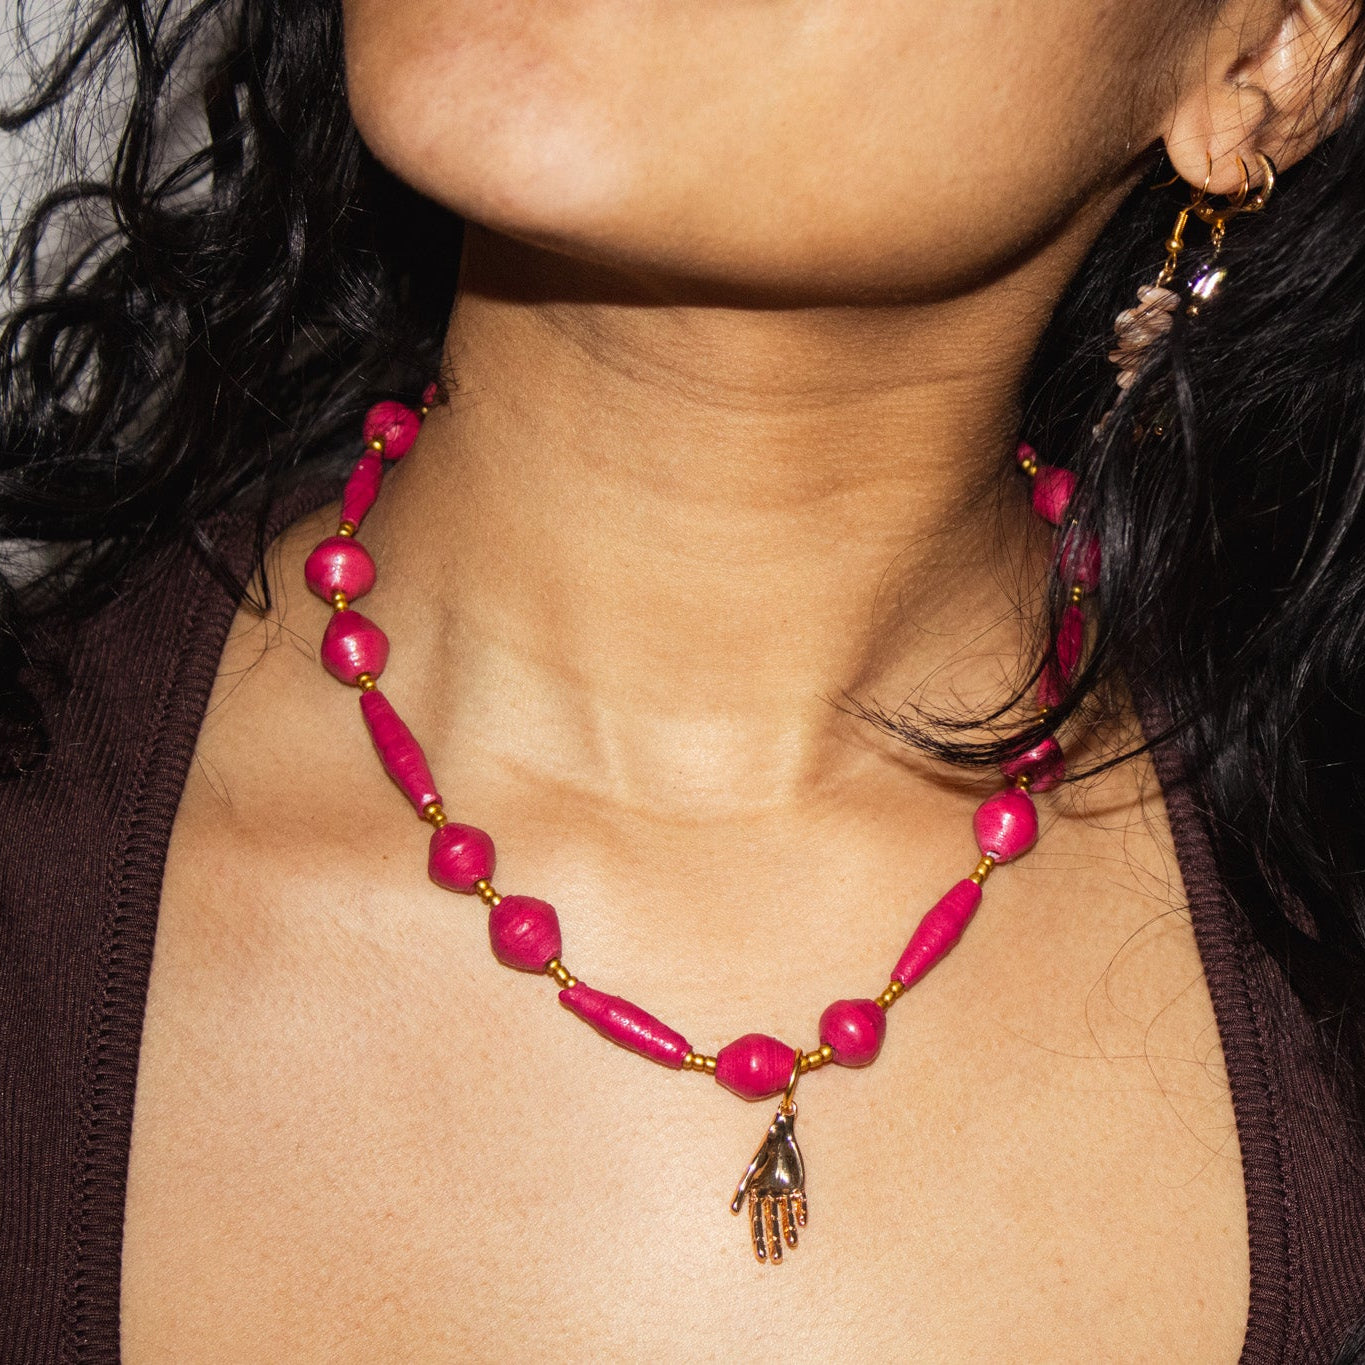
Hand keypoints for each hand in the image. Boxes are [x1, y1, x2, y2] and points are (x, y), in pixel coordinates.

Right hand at [730, 1106, 806, 1262]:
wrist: (787, 1132)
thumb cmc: (774, 1136)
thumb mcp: (773, 1136)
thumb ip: (773, 1134)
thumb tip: (777, 1123)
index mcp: (757, 1185)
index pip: (754, 1212)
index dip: (754, 1229)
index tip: (756, 1253)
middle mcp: (769, 1191)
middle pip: (767, 1220)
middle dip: (767, 1240)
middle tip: (766, 1260)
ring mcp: (783, 1191)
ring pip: (783, 1216)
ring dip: (786, 1231)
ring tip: (789, 1249)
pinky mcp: (797, 1188)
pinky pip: (798, 1203)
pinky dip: (799, 1213)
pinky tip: (802, 1225)